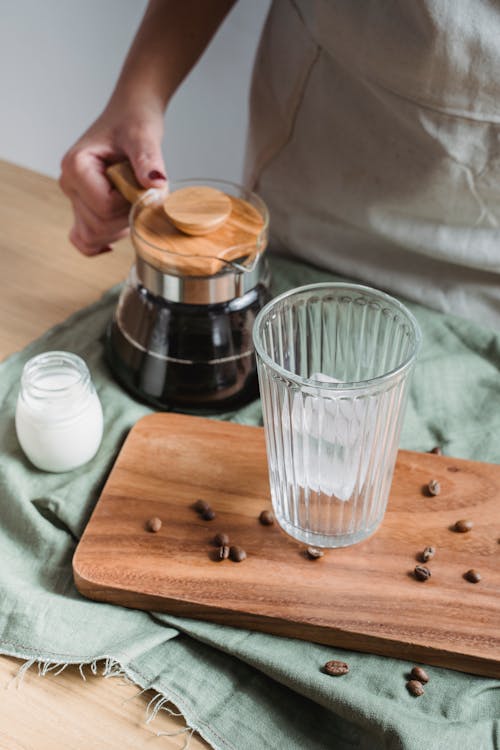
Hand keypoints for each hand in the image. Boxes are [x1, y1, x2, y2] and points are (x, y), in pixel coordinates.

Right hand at [59, 101, 166, 255]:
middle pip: (99, 226)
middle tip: (142, 190)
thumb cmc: (134, 121)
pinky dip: (100, 242)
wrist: (130, 115)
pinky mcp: (83, 207)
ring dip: (122, 226)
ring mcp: (74, 198)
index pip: (105, 207)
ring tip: (134, 197)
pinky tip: (117, 234)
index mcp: (76, 166)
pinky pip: (84, 238)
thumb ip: (148, 159)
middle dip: (128, 216)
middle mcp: (69, 184)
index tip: (142, 183)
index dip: (131, 202)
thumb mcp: (143, 136)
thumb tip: (156, 183)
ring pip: (95, 236)